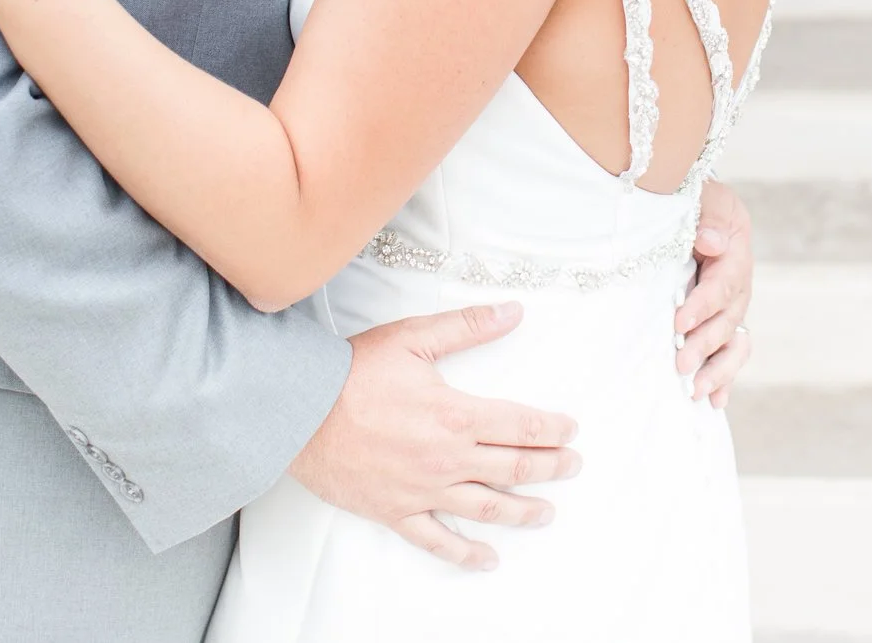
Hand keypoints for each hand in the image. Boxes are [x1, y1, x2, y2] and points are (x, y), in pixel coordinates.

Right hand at [289, 303, 579, 570]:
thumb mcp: (413, 337)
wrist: (298, 412)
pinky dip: (465, 554)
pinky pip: (436, 541)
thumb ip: (467, 326)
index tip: (570, 431)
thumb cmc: (353, 372)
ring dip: (522, 511)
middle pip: (514, 468)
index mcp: (456, 415)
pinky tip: (487, 560)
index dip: (552, 429)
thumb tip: (513, 311)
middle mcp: (447, 458)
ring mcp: (423, 490)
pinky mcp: (396, 511)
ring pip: (486, 508)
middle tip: (573, 466)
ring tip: (546, 512)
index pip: (521, 425)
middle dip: (550, 467)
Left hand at [673, 180, 754, 405]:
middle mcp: (739, 286)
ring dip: (717, 370)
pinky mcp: (724, 322)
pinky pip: (731, 354)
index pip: (721, 285)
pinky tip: (714, 401)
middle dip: (704, 345)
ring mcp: (733, 308)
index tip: (679, 323)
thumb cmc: (697, 200)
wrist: (699, 210)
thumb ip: (710, 216)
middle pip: (727, 321)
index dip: (702, 305)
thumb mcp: (706, 196)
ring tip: (695, 391)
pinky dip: (725, 378)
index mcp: (735, 254)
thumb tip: (711, 242)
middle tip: (680, 364)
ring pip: (733, 344)